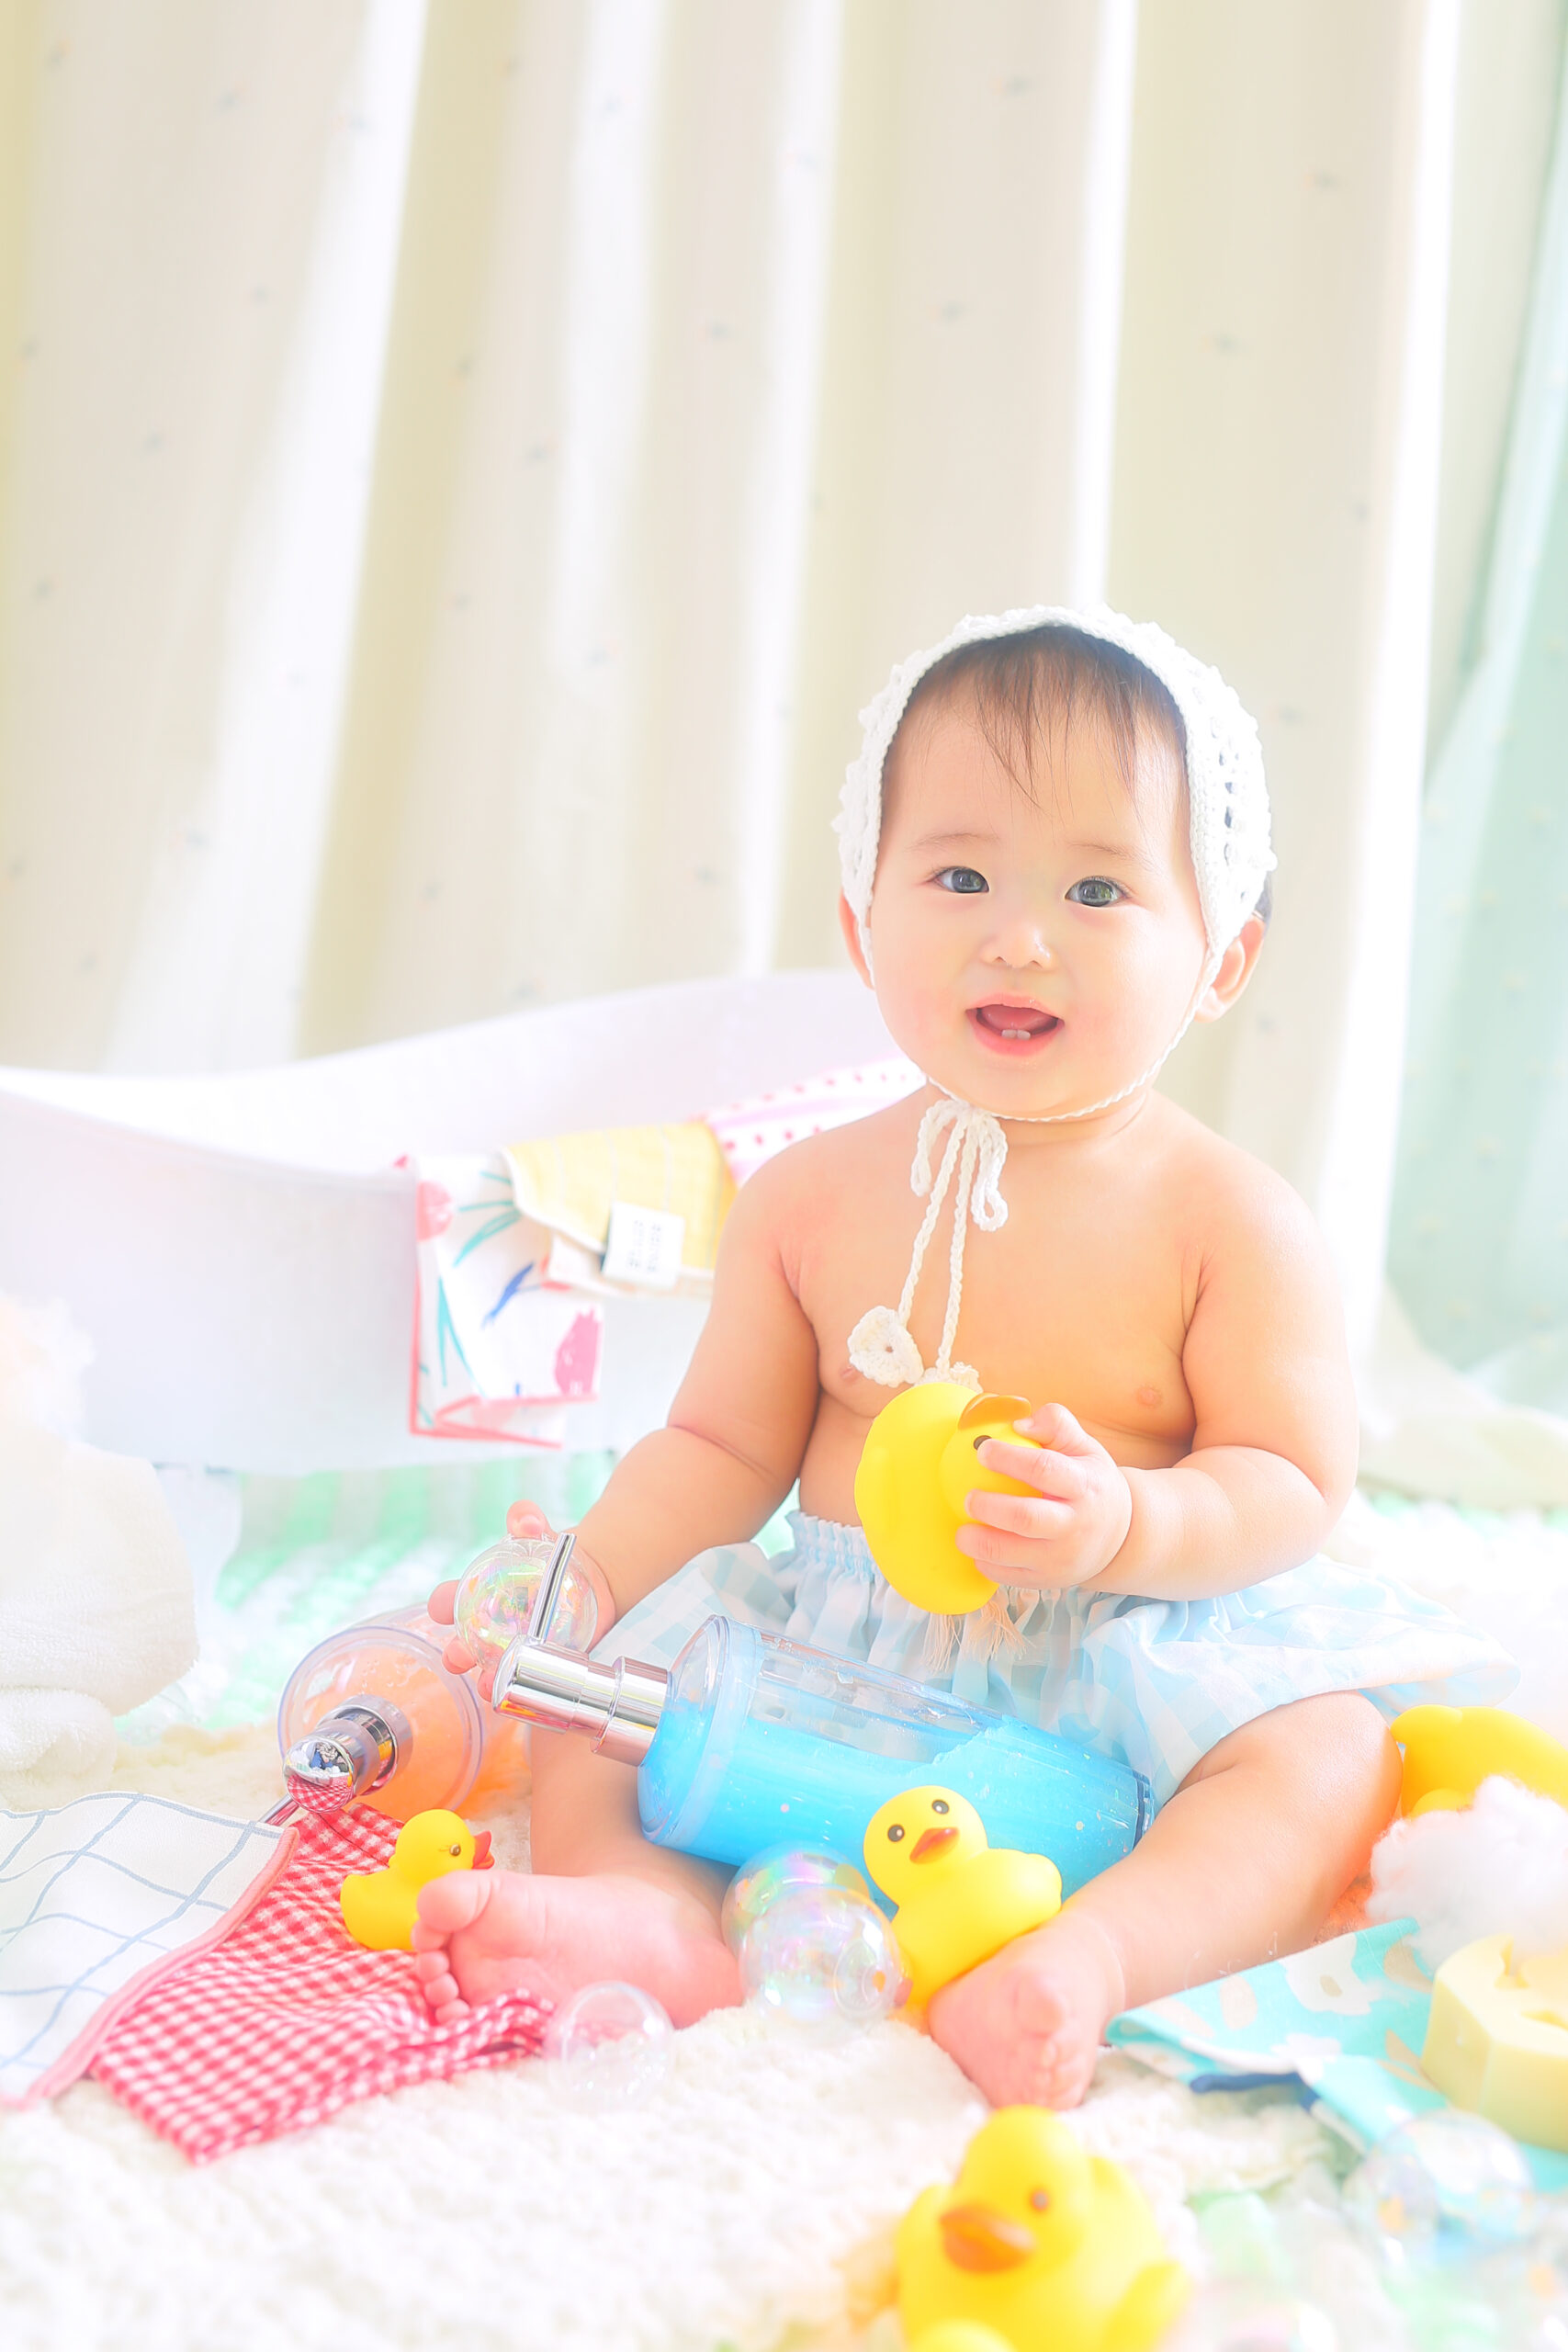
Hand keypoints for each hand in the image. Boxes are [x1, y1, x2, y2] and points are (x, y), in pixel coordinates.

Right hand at [428, 1501, 557, 1679]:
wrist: (588, 1576)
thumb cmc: (546, 1554)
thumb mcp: (536, 1533)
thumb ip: (526, 1520)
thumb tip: (525, 1519)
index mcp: (478, 1594)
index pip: (449, 1599)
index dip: (441, 1604)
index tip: (441, 1608)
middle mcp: (488, 1627)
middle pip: (463, 1642)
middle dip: (456, 1652)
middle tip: (456, 1657)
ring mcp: (512, 1648)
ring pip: (491, 1668)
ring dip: (485, 1679)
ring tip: (487, 1685)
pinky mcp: (540, 1661)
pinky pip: (527, 1677)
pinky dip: (522, 1688)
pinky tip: (521, 1696)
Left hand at [954, 1402, 1132, 1589]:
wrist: (1121, 1537)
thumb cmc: (1090, 1483)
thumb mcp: (1085, 1448)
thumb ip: (1056, 1424)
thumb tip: (1019, 1425)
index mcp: (1084, 1486)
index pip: (1044, 1470)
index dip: (1008, 1458)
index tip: (983, 1450)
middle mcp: (1075, 1525)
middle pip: (1026, 1518)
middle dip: (989, 1507)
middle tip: (969, 1496)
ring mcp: (1062, 1558)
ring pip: (1012, 1553)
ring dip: (979, 1542)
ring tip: (963, 1530)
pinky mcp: (1048, 1580)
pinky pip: (1008, 1576)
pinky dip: (986, 1564)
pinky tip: (977, 1549)